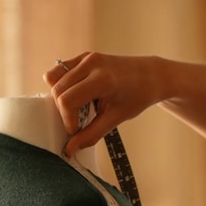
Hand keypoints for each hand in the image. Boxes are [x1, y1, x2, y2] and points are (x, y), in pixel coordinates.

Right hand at [44, 53, 162, 156]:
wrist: (152, 75)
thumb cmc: (138, 96)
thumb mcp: (117, 117)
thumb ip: (92, 134)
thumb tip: (70, 149)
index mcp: (102, 79)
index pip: (67, 100)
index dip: (67, 119)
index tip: (75, 130)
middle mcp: (91, 64)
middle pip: (58, 89)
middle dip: (63, 110)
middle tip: (77, 121)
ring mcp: (86, 57)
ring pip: (53, 77)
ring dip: (59, 96)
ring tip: (78, 107)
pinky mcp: (84, 56)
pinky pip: (60, 70)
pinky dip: (62, 84)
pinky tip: (79, 94)